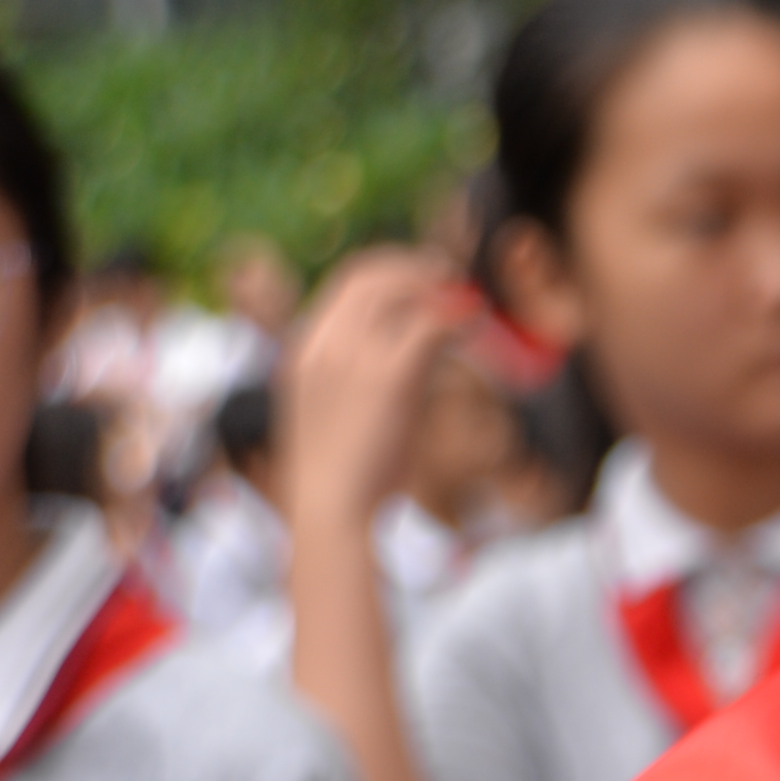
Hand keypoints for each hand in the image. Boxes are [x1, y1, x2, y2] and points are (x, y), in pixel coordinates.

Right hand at [280, 250, 480, 530]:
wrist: (332, 513)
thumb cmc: (348, 477)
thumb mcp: (349, 416)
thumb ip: (375, 376)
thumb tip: (427, 349)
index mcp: (303, 352)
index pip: (342, 286)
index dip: (386, 272)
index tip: (420, 279)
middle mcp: (321, 345)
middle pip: (366, 275)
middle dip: (411, 267)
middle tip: (451, 276)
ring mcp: (350, 357)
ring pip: (396, 292)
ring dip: (437, 288)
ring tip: (470, 301)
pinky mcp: (386, 377)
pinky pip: (426, 327)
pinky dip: (455, 318)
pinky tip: (476, 325)